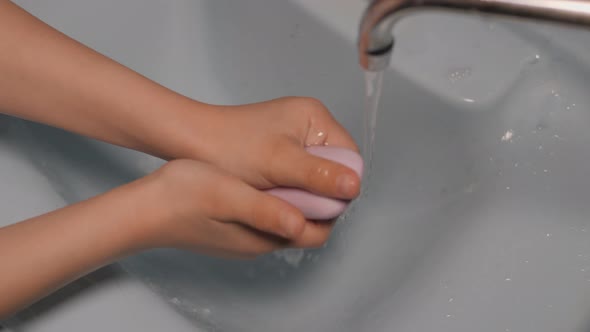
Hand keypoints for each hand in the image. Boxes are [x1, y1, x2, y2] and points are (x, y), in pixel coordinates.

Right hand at [139, 159, 332, 258]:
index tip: (331, 176)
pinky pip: (267, 213)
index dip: (331, 205)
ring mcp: (246, 236)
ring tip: (294, 166)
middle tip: (314, 166)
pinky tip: (266, 174)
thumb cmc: (183, 197)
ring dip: (297, 196)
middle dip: (317, 199)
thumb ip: (265, 209)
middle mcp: (260, 242)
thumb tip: (301, 220)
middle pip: (305, 225)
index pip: (317, 231)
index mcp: (265, 237)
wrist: (145, 207)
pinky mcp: (233, 226)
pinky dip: (276, 196)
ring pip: (286, 218)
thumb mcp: (228, 195)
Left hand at [184, 97, 361, 199]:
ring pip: (316, 178)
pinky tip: (272, 195)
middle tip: (292, 202)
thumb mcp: (279, 164)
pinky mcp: (281, 152)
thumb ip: (318, 174)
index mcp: (316, 118)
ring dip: (302, 193)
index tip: (313, 202)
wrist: (191, 143)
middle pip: (334, 170)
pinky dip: (289, 191)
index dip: (338, 186)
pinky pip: (299, 178)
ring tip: (278, 198)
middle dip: (318, 191)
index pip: (349, 160)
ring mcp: (295, 139)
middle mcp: (310, 126)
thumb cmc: (230, 148)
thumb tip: (355, 186)